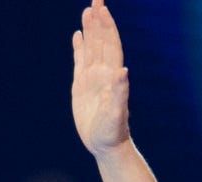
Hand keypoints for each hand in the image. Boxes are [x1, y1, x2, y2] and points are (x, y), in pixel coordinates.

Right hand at [72, 0, 131, 156]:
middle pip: (101, 41)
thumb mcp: (116, 114)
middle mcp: (103, 74)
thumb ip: (120, 93)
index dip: (107, 27)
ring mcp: (92, 79)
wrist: (106, 146)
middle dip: (99, 20)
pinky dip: (79, 47)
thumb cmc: (113, 133)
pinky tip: (78, 35)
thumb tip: (123, 71)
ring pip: (91, 48)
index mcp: (111, 77)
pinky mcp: (81, 87)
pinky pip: (80, 61)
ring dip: (90, 29)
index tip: (102, 8)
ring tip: (87, 10)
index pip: (110, 45)